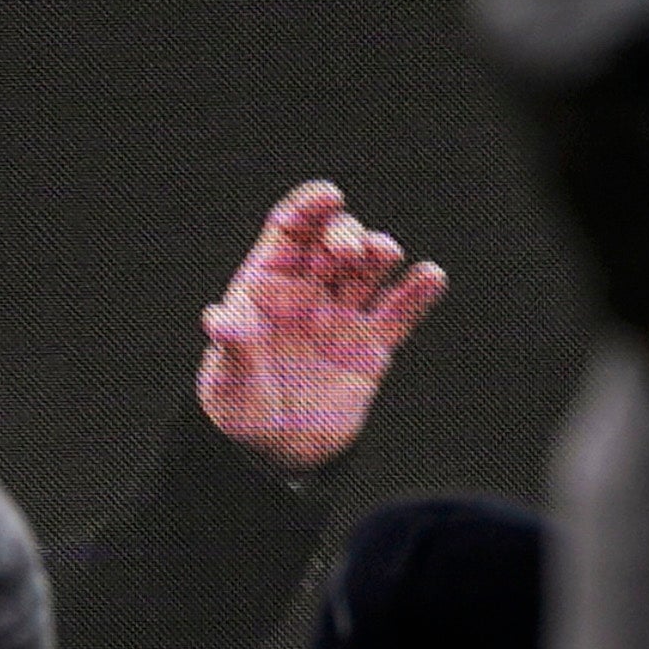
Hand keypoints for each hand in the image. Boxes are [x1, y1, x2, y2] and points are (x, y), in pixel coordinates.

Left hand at [195, 181, 451, 468]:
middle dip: (347, 235)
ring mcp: (343, 316)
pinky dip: (417, 292)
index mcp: (268, 285)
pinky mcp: (372, 346)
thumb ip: (232, 346)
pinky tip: (431, 276)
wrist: (274, 452)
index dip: (310, 208)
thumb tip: (217, 318)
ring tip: (386, 255)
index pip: (291, 230)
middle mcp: (309, 291)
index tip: (329, 196)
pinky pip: (399, 312)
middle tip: (354, 251)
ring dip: (381, 252)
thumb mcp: (228, 380)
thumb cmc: (239, 409)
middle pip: (334, 242)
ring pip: (369, 269)